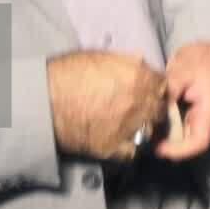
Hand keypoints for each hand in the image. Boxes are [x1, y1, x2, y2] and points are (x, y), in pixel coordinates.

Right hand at [46, 51, 168, 160]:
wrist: (45, 101)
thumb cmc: (69, 73)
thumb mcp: (102, 57)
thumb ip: (128, 62)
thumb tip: (142, 63)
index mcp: (139, 77)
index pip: (164, 85)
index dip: (157, 88)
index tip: (151, 92)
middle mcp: (139, 102)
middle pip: (160, 109)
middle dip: (153, 108)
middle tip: (142, 109)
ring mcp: (128, 126)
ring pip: (149, 131)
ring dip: (144, 128)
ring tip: (131, 125)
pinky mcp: (113, 148)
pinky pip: (133, 151)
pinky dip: (130, 147)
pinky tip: (121, 140)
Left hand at [156, 42, 209, 161]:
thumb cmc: (197, 56)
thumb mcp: (178, 73)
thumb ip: (167, 97)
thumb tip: (152, 117)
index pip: (200, 141)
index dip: (179, 150)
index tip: (158, 148)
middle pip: (196, 140)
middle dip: (174, 145)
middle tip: (151, 141)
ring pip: (193, 133)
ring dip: (175, 136)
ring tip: (154, 132)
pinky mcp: (206, 108)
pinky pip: (193, 124)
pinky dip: (178, 126)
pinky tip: (163, 121)